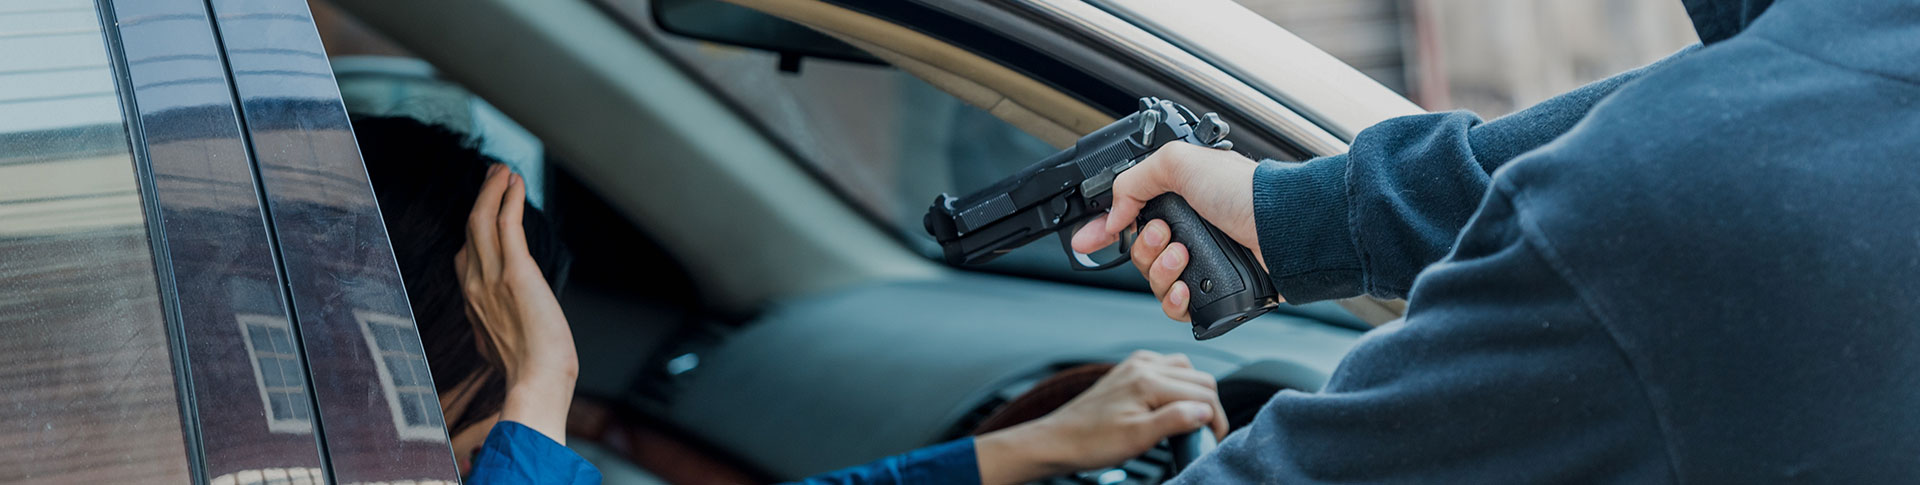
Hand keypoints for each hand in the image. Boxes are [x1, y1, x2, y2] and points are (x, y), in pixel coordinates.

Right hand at [455, 164, 576, 442]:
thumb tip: (496, 329)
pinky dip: (508, 199)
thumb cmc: (528, 372)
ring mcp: (490, 278)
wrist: (536, 382)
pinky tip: (515, 183)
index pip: (465, 258)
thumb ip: (494, 329)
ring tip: (502, 170)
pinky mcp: (515, 273)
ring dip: (492, 191)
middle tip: (493, 176)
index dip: (475, 230)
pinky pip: (506, 225)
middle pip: (470, 231)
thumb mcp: (500, 347)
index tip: (486, 210)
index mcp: (472, 304)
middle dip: (481, 199)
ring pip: (482, 221)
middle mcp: (474, 287)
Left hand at [976, 351, 1228, 483]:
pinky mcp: (1128, 372)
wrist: (1058, 440)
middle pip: (1199, 378)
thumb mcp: (1138, 438)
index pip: (1203, 393)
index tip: (1213, 439)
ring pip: (1184, 370)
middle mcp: (1143, 366)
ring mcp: (1134, 366)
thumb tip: (1205, 412)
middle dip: (1208, 405)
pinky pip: (1165, 368)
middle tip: (1204, 432)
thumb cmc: (1091, 442)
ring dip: (1193, 392)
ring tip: (1188, 419)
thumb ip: (1175, 421)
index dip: (1216, 419)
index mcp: (1148, 381)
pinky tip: (1168, 404)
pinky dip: (1175, 384)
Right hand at [1068, 143, 1263, 321]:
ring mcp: (1201, 264)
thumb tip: (1114, 214)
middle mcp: (1188, 233)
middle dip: (1145, 246)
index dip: (1104, 230)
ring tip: (1184, 254)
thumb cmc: (1244, 192)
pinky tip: (1186, 287)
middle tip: (1165, 233)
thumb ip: (1133, 181)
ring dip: (1161, 270)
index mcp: (1179, 201)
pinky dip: (1175, 300)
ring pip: (1154, 282)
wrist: (1283, 228)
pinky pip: (1176, 308)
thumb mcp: (1179, 162)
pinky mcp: (1213, 292)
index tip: (1086, 240)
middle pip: (1138, 254)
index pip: (1129, 218)